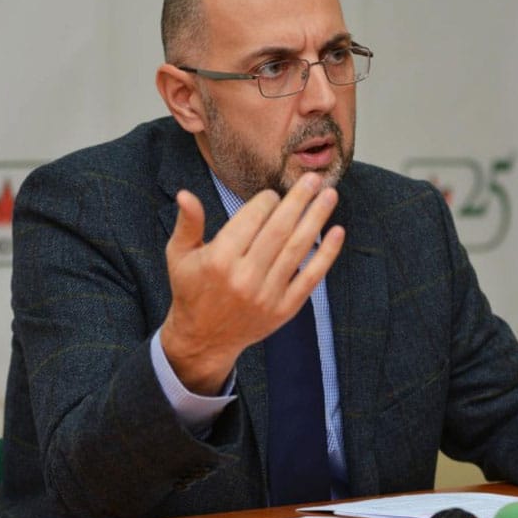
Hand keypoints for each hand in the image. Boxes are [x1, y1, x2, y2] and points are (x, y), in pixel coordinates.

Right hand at [160, 172, 344, 394]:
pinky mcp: (285, 309)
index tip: (273, 194)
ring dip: (317, 219)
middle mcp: (244, 277)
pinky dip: (326, 254)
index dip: (267, 201)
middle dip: (299, 200)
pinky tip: (337, 231)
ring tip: (330, 195)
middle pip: (279, 230)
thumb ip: (188, 224)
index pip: (251, 219)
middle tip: (315, 178)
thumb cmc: (192, 289)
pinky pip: (311, 277)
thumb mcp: (179, 255)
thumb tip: (185, 194)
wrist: (204, 339)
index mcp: (219, 260)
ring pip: (297, 249)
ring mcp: (267, 295)